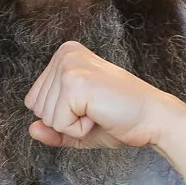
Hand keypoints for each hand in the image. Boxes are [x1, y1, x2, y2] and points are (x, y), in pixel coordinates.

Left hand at [24, 41, 185, 150]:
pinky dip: (79, 130)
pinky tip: (100, 114)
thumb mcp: (78, 125)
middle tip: (97, 110)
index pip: (34, 100)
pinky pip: (59, 124)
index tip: (92, 106)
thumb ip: (53, 129)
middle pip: (36, 108)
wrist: (154, 119)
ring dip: (73, 125)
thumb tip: (31, 129)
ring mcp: (68, 66)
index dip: (62, 116)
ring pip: (46, 117)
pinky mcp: (74, 83)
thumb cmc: (122, 118)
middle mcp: (65, 54)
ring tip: (99, 111)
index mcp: (65, 56)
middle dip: (66, 121)